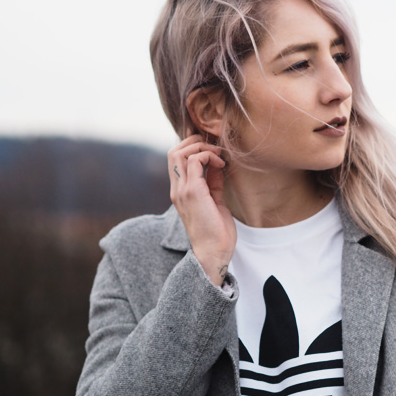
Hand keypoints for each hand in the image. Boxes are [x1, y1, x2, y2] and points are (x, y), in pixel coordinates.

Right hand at [168, 135, 234, 285]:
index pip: (176, 160)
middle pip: (174, 152)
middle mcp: (177, 189)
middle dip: (195, 142)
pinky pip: (195, 161)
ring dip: (202, 147)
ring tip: (219, 155)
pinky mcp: (192, 192)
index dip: (192, 148)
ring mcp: (182, 190)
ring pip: (180, 152)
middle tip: (216, 148)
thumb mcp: (215, 201)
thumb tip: (217, 165)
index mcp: (180, 192)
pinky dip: (209, 157)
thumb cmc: (217, 232)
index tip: (214, 151)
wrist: (214, 253)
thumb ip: (213, 182)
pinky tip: (222, 165)